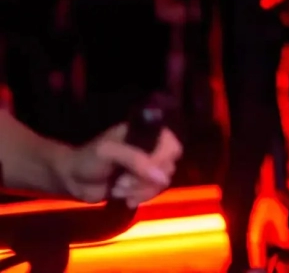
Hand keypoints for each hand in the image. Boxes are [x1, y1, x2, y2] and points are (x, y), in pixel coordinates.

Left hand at [55, 123, 181, 206]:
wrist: (72, 180)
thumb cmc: (88, 159)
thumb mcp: (109, 152)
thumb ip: (136, 160)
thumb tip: (163, 178)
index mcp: (146, 133)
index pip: (171, 146)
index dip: (161, 161)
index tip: (142, 171)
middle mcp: (151, 148)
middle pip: (169, 166)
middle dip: (145, 179)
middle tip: (123, 181)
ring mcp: (148, 167)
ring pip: (162, 183)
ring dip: (140, 190)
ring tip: (119, 189)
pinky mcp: (142, 184)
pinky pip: (154, 193)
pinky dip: (140, 198)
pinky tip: (124, 199)